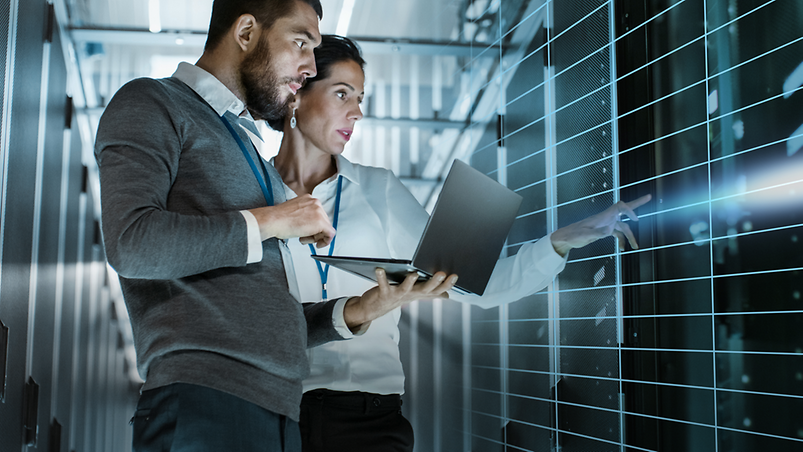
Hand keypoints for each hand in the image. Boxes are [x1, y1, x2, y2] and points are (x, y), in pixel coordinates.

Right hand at [248, 194, 335, 247]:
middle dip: (315, 232)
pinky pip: (330, 234)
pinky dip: (325, 241)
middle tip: (305, 237)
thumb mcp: (294, 212)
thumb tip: (310, 224)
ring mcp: (319, 212)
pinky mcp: (321, 222)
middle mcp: (316, 203)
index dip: (314, 226)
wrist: (273, 220)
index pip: (318, 214)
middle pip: (324, 221)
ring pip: (326, 228)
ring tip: (304, 238)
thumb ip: (304, 215)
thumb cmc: (278, 218)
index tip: (310, 231)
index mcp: (309, 199)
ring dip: (316, 236)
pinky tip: (317, 244)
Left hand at [343, 268, 457, 331]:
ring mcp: (397, 295)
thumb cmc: (396, 297)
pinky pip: (382, 284)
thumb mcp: (415, 295)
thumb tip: (447, 295)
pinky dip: (381, 277)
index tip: (455, 276)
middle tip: (441, 273)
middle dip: (434, 282)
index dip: (446, 284)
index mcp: (419, 293)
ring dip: (410, 282)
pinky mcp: (384, 293)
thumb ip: (430, 293)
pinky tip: (379, 269)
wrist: (374, 309)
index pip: (436, 290)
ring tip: (414, 274)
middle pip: (425, 290)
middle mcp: (410, 295)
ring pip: (405, 289)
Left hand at [550, 194, 651, 255]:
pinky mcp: (604, 230)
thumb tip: (608, 231)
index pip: (619, 207)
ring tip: (635, 247)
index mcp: (602, 216)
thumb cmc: (574, 235)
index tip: (636, 219)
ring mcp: (606, 224)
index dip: (629, 210)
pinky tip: (622, 248)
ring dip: (630, 236)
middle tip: (649, 197)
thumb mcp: (584, 236)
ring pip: (623, 227)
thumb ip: (596, 233)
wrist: (566, 238)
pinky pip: (617, 234)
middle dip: (637, 204)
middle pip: (624, 209)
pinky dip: (621, 241)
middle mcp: (606, 218)